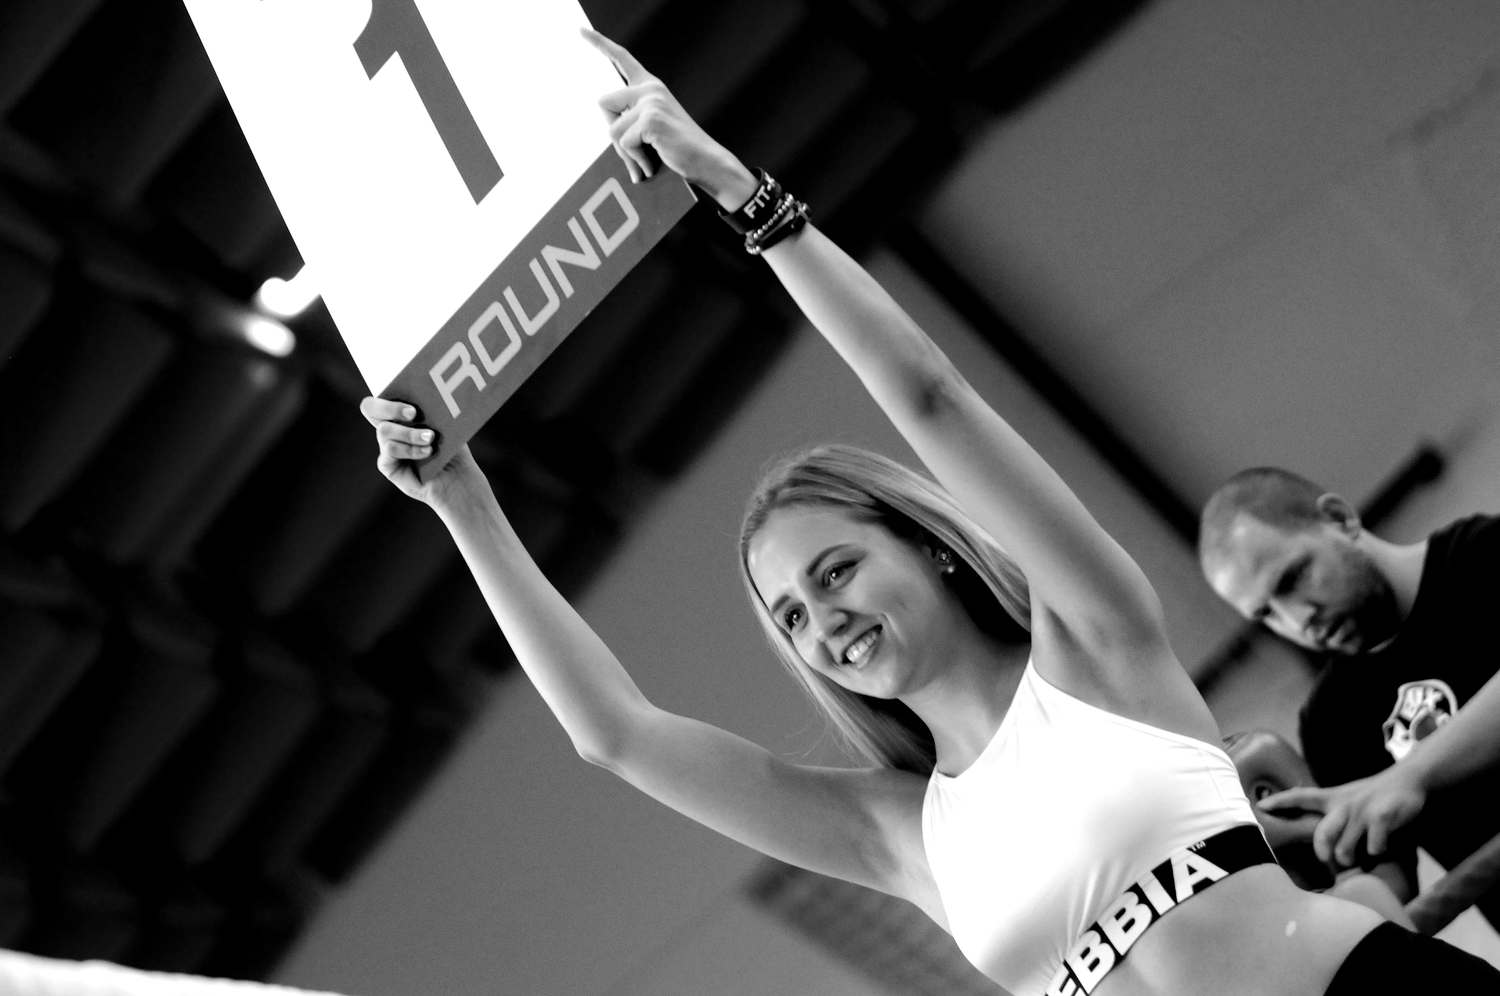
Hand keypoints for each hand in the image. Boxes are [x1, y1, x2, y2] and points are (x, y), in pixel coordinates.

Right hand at [359, 396, 477, 505]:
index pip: (382, 395)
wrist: (457, 477)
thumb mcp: (444, 424)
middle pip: (370, 407)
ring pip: (384, 430)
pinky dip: (410, 449)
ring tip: (430, 438)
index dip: (388, 392)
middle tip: (413, 413)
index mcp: (399, 412)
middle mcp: (389, 427)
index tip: (411, 397)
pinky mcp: (387, 464)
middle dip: (391, 407)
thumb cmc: (452, 448)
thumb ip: (431, 409)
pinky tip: (427, 452)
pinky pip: (391, 450)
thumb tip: (428, 394)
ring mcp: (386, 445)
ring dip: (409, 433)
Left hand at [582, 29, 757, 210]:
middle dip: (613, 130)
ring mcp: (651, 102)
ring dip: (625, 151)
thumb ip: (631, 116)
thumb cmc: (678, 148)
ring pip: (611, 128)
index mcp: (650, 86)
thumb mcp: (651, 126)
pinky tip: (652, 162)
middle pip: (603, 103)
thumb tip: (610, 126)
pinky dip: (635, 159)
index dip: (600, 43)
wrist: (706, 161)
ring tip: (646, 159)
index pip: (621, 58)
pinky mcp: (652, 119)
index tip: (581, 31)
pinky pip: (624, 142)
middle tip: (634, 148)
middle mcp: (650, 89)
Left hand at [1260, 765, 1427, 867]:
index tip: (1260, 806)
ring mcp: (1362, 811)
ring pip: (1345, 847)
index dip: (1280, 802)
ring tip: (1359, 857)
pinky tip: (1383, 846)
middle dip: (1321, 851)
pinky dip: (1377, 851)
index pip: (1300, 796)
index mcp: (1332, 798)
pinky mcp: (1381, 817)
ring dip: (1351, 858)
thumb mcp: (1347, 799)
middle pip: (1322, 832)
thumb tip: (1318, 842)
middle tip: (1325, 860)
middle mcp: (1343, 804)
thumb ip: (1332, 816)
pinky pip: (1373, 846)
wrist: (1409, 780)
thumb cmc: (1372, 796)